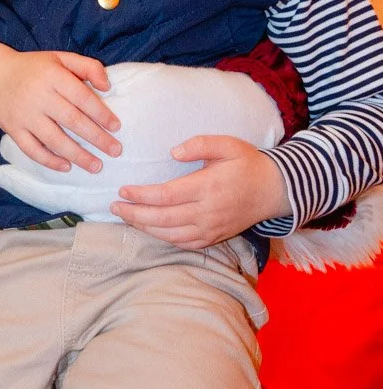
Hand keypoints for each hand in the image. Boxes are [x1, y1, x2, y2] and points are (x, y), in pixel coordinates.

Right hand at [0, 42, 121, 173]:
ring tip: (96, 166)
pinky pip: (32, 149)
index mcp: (52, 76)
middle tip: (115, 150)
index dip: (101, 114)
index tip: (116, 127)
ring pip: (54, 139)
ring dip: (77, 155)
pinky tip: (67, 167)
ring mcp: (24, 115)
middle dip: (96, 138)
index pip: (82, 97)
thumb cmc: (35, 68)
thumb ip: (88, 67)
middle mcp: (38, 96)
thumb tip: (108, 87)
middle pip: (71, 120)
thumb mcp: (61, 58)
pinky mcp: (13, 129)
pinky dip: (49, 161)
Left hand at [111, 135, 290, 247]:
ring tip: (126, 218)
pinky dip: (163, 239)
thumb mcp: (227, 144)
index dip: (141, 196)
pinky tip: (150, 230)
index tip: (123, 190)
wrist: (275, 190)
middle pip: (163, 219)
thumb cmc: (248, 163)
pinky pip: (184, 244)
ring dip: (145, 228)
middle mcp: (208, 212)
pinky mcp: (214, 237)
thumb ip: (199, 144)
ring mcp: (211, 228)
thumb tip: (173, 152)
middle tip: (114, 208)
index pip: (166, 195)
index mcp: (208, 187)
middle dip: (134, 215)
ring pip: (170, 235)